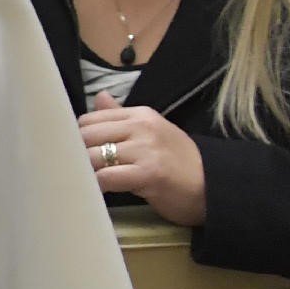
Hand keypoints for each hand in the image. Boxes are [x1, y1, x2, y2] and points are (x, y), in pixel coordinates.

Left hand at [82, 101, 206, 224]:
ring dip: (85, 171)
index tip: (76, 153)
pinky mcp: (149, 173)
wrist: (213, 186)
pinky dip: (96, 186)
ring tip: (86, 182)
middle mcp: (142, 127)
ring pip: (92, 155)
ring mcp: (146, 149)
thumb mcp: (151, 133)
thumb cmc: (178, 162)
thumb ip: (120, 117)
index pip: (89, 119)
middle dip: (76, 154)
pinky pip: (106, 177)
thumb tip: (98, 96)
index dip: (77, 138)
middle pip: (86, 135)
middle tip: (76, 170)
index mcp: (140, 115)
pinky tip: (99, 192)